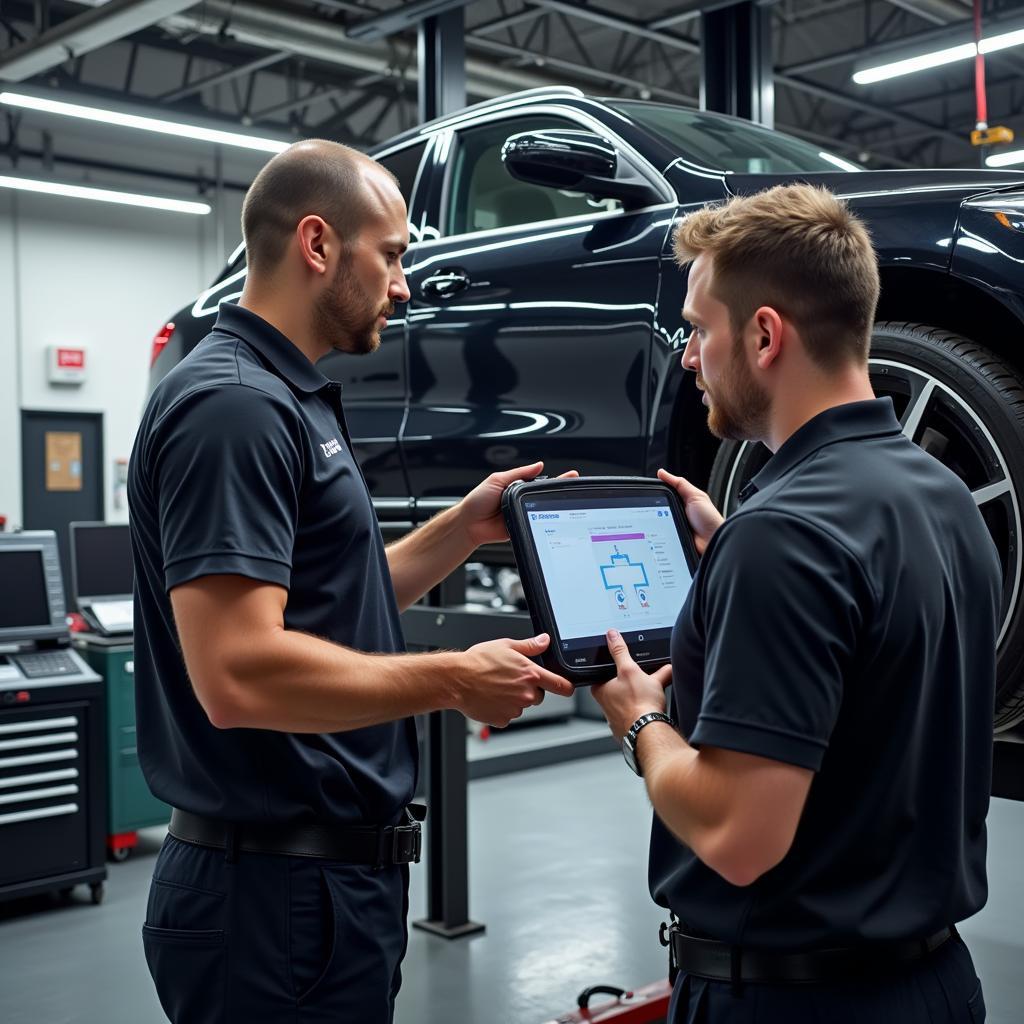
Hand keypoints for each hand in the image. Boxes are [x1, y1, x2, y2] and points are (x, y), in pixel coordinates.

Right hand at [457, 633, 573, 726]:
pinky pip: (507, 716)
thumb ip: (530, 646)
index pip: (562, 686)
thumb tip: (545, 640)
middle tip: (511, 680)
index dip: (567, 687)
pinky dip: (501, 709)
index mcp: (530, 674)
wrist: (456, 679)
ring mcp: (515, 709)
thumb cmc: (478, 662)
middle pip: (538, 696)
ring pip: (521, 706)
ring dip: (513, 699)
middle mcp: (526, 694)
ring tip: (496, 687)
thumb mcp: (506, 646)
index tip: (567, 687)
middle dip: (529, 690)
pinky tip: (490, 698)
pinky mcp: (503, 720)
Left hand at [458, 462, 578, 547]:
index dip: (556, 479)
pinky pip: (535, 524)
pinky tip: (552, 519)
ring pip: (543, 510)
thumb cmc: (477, 500)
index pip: (540, 481)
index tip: (571, 476)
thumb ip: (519, 473)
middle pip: (545, 496)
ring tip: (569, 500)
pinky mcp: (521, 527)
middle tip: (576, 487)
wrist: (468, 524)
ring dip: (554, 507)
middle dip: (561, 492)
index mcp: (517, 487)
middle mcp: (522, 500)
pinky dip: (542, 523)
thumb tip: (538, 465)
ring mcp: (523, 514)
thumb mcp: (498, 480)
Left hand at [591, 629, 671, 739]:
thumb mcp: (629, 669)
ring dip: (643, 696)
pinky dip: (647, 709)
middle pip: (620, 687)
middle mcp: (606, 706)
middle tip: (646, 680)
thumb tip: (612, 636)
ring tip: (655, 694)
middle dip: (634, 682)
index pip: (605, 673)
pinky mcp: (631, 728)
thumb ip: (620, 651)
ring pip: (631, 701)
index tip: (628, 667)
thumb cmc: (639, 705)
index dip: (617, 668)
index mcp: (600, 691)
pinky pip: (639, 714)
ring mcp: (618, 719)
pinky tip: (656, 707)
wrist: (651, 733)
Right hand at [657, 469, 723, 555]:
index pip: (663, 495)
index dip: (655, 493)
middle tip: (650, 509)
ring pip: (655, 523)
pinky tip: (657, 533)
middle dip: (652, 509)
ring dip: (655, 523)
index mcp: (682, 502)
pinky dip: (657, 535)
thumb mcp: (695, 496)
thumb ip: (680, 484)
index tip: (646, 491)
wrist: (713, 541)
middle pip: (656, 509)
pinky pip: (659, 537)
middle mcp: (676, 514)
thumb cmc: (710, 519)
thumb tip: (662, 473)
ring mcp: (672, 527)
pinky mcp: (670, 539)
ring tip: (656, 522)